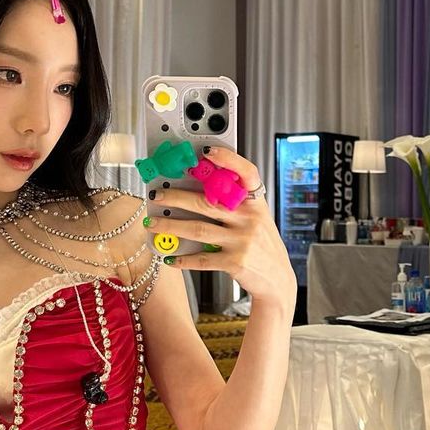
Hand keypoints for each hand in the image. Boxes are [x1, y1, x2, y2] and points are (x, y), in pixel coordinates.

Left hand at [148, 148, 296, 307]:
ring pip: (198, 229)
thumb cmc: (262, 246)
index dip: (228, 159)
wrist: (278, 279)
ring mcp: (242, 241)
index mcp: (256, 203)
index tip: (207, 151)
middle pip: (207, 202)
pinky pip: (202, 259)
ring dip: (170, 226)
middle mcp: (249, 219)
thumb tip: (196, 191)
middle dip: (176, 197)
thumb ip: (234, 205)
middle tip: (157, 195)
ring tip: (152, 223)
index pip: (247, 173)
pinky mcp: (235, 262)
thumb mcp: (256, 220)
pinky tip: (169, 256)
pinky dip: (183, 258)